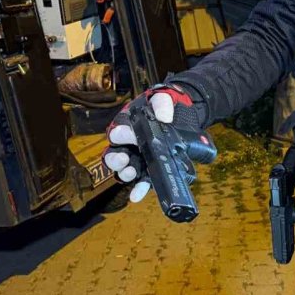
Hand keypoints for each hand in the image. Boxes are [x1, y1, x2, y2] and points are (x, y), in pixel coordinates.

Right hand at [103, 85, 194, 201]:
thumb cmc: (165, 107)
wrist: (181, 117)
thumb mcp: (162, 99)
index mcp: (126, 126)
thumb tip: (164, 117)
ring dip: (126, 173)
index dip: (119, 134)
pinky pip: (142, 181)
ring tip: (131, 173)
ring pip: (124, 170)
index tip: (121, 134)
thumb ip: (162, 104)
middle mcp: (128, 145)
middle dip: (116, 159)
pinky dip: (139, 188)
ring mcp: (138, 158)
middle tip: (123, 159)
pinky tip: (136, 195)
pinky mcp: (149, 169)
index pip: (117, 131)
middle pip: (114, 155)